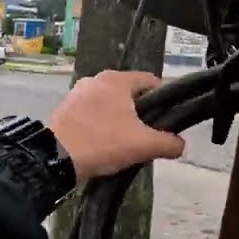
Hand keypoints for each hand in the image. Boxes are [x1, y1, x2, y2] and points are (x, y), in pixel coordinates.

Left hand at [48, 70, 185, 181]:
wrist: (57, 158)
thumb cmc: (103, 143)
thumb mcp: (143, 145)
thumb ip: (169, 143)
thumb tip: (181, 145)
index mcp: (117, 80)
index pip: (151, 81)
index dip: (163, 100)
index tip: (166, 121)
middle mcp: (96, 79)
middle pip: (129, 93)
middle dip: (140, 113)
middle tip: (146, 136)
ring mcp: (77, 93)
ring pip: (109, 103)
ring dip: (119, 119)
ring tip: (123, 143)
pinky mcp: (65, 108)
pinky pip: (91, 113)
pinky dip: (100, 124)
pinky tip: (102, 143)